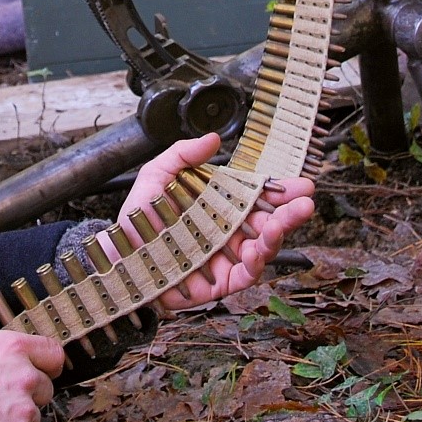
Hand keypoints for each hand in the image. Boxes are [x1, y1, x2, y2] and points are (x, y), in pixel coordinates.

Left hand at [105, 134, 314, 311]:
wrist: (116, 255)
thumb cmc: (138, 218)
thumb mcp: (157, 176)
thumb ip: (183, 154)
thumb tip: (212, 138)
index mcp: (220, 207)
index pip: (258, 197)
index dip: (281, 191)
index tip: (301, 183)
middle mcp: (229, 233)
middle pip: (268, 222)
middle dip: (290, 212)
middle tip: (305, 201)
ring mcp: (226, 259)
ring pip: (262, 249)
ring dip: (277, 235)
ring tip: (283, 222)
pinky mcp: (218, 284)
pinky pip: (244, 276)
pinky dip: (256, 264)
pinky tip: (258, 250)